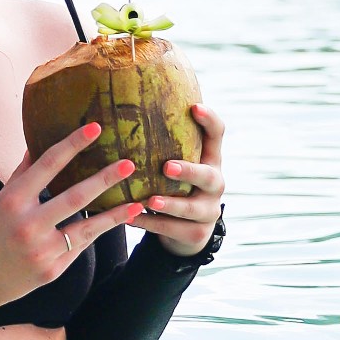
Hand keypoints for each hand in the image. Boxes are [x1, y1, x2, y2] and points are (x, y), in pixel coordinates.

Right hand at [0, 124, 141, 313]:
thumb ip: (21, 176)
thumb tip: (37, 145)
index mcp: (12, 200)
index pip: (47, 165)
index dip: (72, 144)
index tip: (94, 128)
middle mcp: (29, 224)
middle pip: (75, 196)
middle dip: (105, 179)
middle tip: (129, 163)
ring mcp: (42, 250)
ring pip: (87, 226)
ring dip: (115, 212)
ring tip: (137, 199)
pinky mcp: (52, 269)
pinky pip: (79, 246)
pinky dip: (98, 231)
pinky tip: (118, 219)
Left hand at [142, 101, 225, 254]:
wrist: (187, 231)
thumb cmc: (175, 186)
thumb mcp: (175, 165)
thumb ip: (163, 143)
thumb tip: (121, 105)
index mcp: (210, 160)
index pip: (218, 135)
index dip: (210, 121)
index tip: (194, 107)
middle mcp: (215, 184)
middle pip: (209, 176)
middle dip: (189, 171)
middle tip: (167, 167)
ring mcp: (209, 210)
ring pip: (191, 208)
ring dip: (170, 204)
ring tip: (149, 200)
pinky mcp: (197, 233)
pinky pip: (172, 229)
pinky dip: (150, 223)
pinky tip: (129, 218)